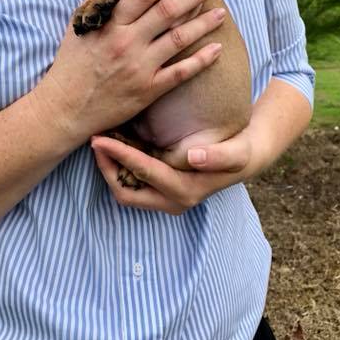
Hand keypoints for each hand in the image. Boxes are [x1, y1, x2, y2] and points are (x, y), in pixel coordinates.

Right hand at [36, 0, 226, 145]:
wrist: (65, 109)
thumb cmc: (70, 66)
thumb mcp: (77, 27)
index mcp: (110, 24)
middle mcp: (127, 42)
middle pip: (168, 11)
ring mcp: (139, 67)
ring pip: (179, 39)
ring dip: (203, 23)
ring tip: (221, 12)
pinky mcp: (147, 90)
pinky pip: (180, 73)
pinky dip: (201, 60)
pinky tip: (216, 49)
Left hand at [90, 125, 260, 213]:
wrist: (245, 158)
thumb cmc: (240, 152)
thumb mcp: (237, 153)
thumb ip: (219, 156)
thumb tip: (194, 157)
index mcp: (185, 192)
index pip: (144, 174)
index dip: (120, 156)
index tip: (101, 138)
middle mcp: (171, 201)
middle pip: (124, 191)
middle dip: (105, 167)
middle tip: (93, 139)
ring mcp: (163, 197)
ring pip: (124, 188)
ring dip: (109, 167)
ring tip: (98, 139)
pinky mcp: (159, 188)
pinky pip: (130, 182)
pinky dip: (118, 165)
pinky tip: (112, 142)